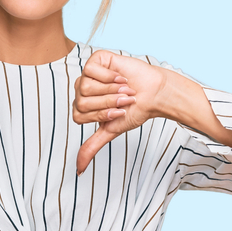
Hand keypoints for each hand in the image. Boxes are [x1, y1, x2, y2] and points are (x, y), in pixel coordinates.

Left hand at [73, 50, 170, 173]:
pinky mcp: (96, 60)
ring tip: (125, 88)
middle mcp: (82, 90)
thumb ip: (92, 146)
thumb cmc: (134, 110)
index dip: (101, 115)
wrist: (153, 94)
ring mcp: (88, 74)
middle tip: (124, 100)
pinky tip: (121, 77)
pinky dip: (110, 76)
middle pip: (82, 101)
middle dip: (107, 103)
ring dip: (111, 90)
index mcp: (83, 106)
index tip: (118, 113)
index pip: (80, 115)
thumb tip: (78, 170)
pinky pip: (92, 70)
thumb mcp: (111, 130)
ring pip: (85, 86)